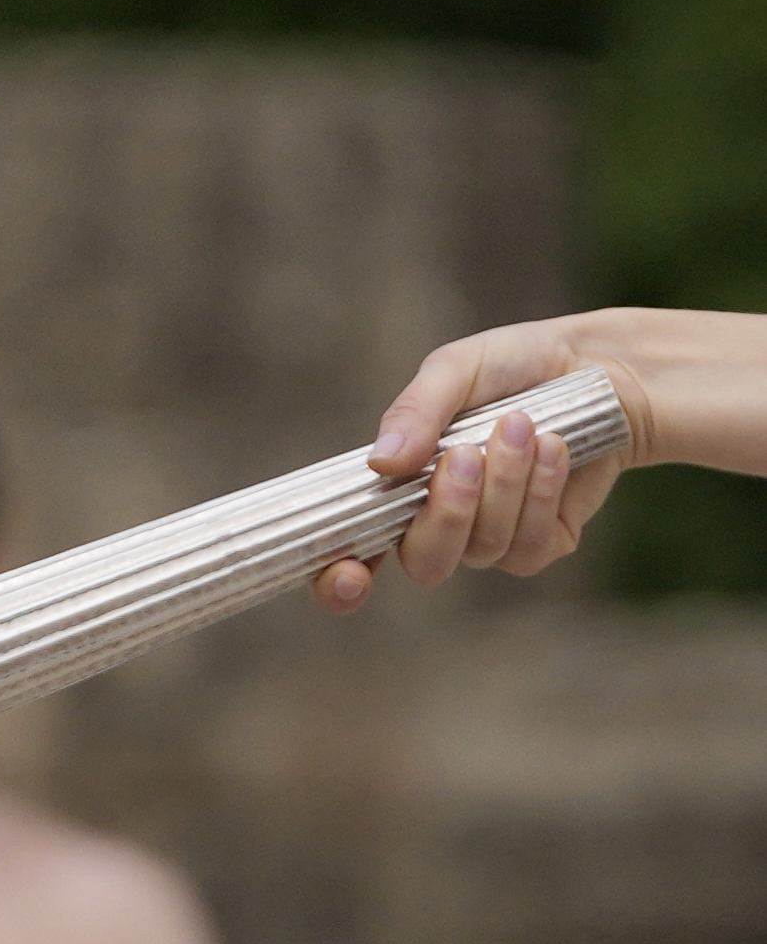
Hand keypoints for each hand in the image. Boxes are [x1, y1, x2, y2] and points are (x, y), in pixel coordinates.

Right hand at [316, 310, 658, 612]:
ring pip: (483, 549)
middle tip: (466, 453)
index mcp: (396, 488)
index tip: (350, 574)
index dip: (340, 579)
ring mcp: (491, 537)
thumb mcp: (456, 369)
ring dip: (504, 484)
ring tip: (523, 425)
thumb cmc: (517, 364)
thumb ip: (414, 412)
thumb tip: (381, 462)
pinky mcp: (544, 541)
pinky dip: (541, 494)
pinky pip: (528, 548)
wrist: (604, 367)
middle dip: (447, 512)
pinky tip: (554, 449)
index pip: (352, 551)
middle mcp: (437, 523)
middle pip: (425, 562)